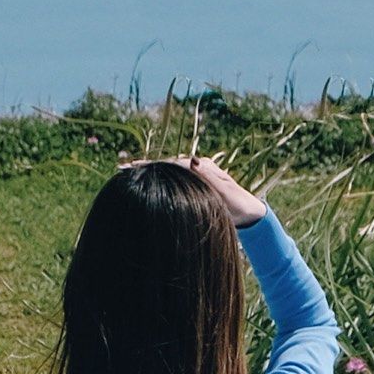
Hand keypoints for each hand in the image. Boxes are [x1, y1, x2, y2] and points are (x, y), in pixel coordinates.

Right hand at [119, 152, 268, 227]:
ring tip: (128, 173)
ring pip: (168, 172)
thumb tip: (192, 159)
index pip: (171, 163)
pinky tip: (147, 183)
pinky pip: (173, 180)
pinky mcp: (195, 185)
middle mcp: (197, 167)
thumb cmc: (239, 206)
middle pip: (166, 165)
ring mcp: (196, 175)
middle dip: (145, 166)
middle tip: (122, 169)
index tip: (131, 167)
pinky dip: (159, 179)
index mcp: (201, 167)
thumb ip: (209, 177)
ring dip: (150, 172)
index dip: (151, 165)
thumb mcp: (225, 192)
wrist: (251, 213)